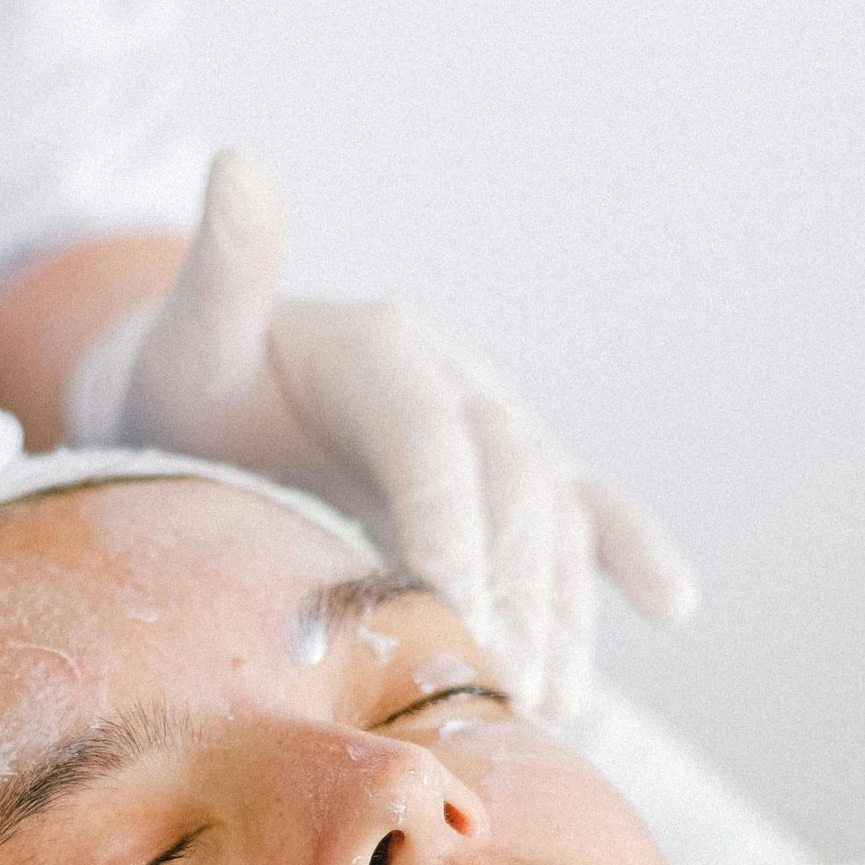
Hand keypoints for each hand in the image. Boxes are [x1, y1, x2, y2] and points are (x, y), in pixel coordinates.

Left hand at [67, 148, 696, 720]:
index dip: (447, 519)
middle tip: (504, 682)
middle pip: (508, 484)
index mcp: (383, 347)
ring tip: (551, 701)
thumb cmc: (192, 379)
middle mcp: (455, 382)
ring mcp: (492, 430)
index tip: (449, 604)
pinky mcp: (509, 482)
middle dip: (514, 586)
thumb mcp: (190, 333)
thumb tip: (238, 163)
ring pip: (551, 516)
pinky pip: (581, 515)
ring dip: (563, 607)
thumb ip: (223, 271)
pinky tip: (673, 604)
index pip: (430, 438)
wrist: (214, 395)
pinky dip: (628, 554)